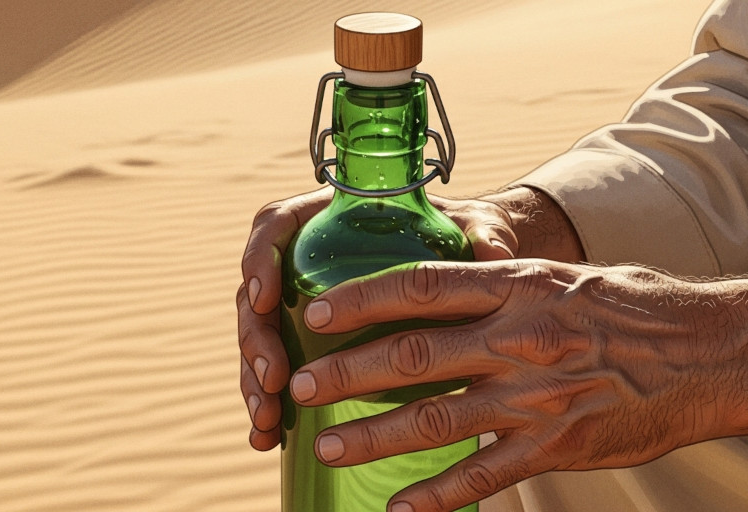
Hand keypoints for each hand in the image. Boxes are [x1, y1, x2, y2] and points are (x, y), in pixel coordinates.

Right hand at [238, 189, 530, 450]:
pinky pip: (274, 367)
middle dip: (256, 340)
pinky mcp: (308, 339)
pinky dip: (267, 402)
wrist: (458, 260)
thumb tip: (496, 253)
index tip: (265, 298)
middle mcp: (306, 258)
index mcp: (330, 218)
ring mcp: (302, 301)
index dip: (259, 260)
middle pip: (256, 292)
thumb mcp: (472, 228)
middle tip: (273, 379)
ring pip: (260, 337)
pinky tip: (268, 436)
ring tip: (269, 421)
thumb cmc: (460, 236)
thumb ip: (483, 232)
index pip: (276, 225)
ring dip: (254, 380)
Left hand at [289, 260, 747, 510]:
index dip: (360, 299)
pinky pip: (484, 476)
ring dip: (374, 436)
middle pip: (413, 356)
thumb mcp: (558, 278)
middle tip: (299, 384)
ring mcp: (536, 398)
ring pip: (436, 420)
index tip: (314, 311)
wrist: (704, 352)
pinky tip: (398, 507)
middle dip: (347, 373)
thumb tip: (439, 290)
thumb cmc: (630, 306)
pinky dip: (437, 496)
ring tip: (327, 445)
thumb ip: (497, 286)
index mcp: (517, 288)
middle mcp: (519, 340)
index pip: (420, 287)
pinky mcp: (556, 447)